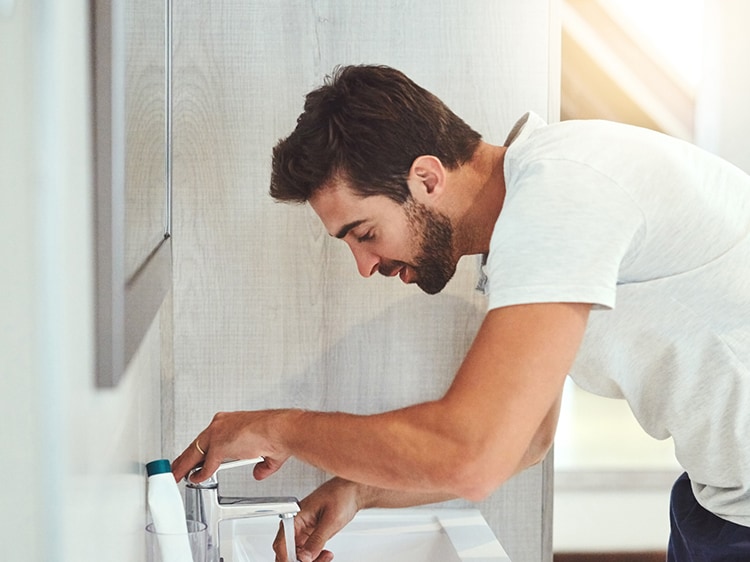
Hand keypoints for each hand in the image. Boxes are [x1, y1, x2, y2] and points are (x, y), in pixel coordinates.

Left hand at [171, 410, 291, 482]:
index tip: (197, 458)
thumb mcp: (266, 450)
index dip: (201, 450)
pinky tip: (195, 479)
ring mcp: (218, 434)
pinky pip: (206, 465)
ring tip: (176, 475)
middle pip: (197, 444)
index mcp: (231, 422)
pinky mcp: (219, 446)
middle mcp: (221, 425)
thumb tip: (258, 473)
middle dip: (186, 458)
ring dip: (184, 466)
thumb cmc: (276, 433)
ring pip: (194, 453)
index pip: (209, 437)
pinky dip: (200, 474)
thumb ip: (260, 464)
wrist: (280, 430)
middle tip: (177, 467)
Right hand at [273, 478, 361, 561]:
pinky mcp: (311, 536)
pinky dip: (316, 558)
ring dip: (310, 560)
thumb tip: (305, 556)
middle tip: (314, 561)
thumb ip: (317, 539)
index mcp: (295, 517)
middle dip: (299, 560)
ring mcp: (303, 531)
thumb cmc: (340, 495)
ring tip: (325, 557)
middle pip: (288, 551)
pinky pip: (307, 553)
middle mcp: (296, 525)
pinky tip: (325, 555)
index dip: (287, 557)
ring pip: (298, 555)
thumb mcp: (330, 520)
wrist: (351, 492)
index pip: (282, 542)